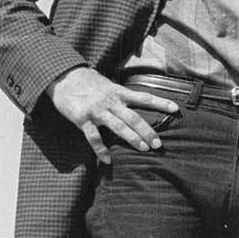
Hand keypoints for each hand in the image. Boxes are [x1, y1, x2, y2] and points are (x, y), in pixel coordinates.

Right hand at [48, 67, 178, 162]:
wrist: (63, 77)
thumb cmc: (87, 82)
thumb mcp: (108, 84)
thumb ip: (120, 94)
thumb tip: (136, 101)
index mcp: (118, 92)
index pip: (143, 97)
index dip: (160, 103)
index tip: (176, 108)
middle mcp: (111, 102)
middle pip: (133, 117)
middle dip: (148, 130)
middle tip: (158, 144)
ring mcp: (97, 111)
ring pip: (118, 127)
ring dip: (132, 139)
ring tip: (144, 149)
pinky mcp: (83, 119)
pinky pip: (94, 137)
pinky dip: (101, 150)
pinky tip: (108, 160)